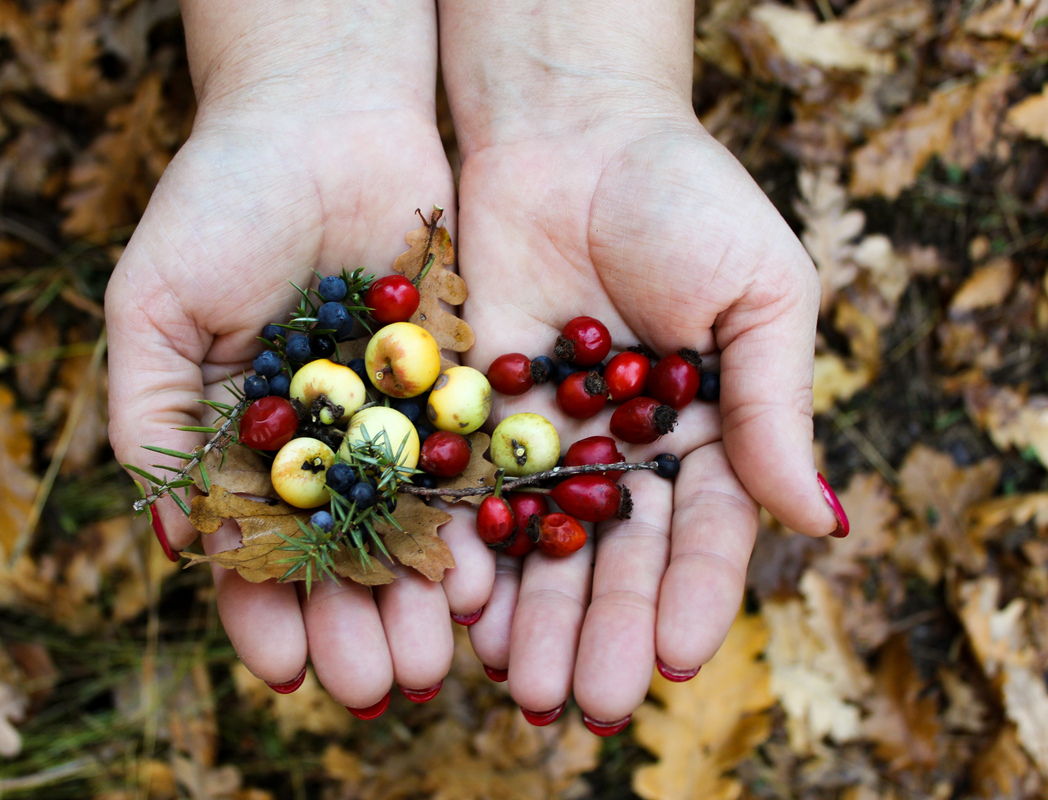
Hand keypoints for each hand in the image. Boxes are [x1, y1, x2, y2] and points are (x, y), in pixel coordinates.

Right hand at [106, 0, 491, 712]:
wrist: (324, 116)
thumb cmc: (220, 202)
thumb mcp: (154, 306)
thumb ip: (153, 419)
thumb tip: (178, 542)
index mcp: (244, 440)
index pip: (252, 548)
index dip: (263, 611)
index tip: (285, 670)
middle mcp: (323, 443)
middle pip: (337, 554)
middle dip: (350, 623)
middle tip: (372, 685)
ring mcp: (393, 419)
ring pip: (407, 526)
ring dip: (414, 596)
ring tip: (428, 660)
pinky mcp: (456, 384)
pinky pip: (466, 465)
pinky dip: (470, 523)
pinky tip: (478, 578)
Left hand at [440, 1, 844, 731]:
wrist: (570, 130)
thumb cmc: (684, 198)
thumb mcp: (758, 293)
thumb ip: (774, 406)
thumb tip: (820, 524)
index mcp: (706, 435)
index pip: (704, 537)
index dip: (690, 598)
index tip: (669, 658)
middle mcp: (625, 453)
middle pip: (612, 560)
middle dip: (595, 631)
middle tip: (577, 704)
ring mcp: (546, 440)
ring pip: (537, 547)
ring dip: (527, 618)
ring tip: (514, 686)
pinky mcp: (474, 414)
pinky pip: (467, 495)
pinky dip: (463, 549)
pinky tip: (456, 606)